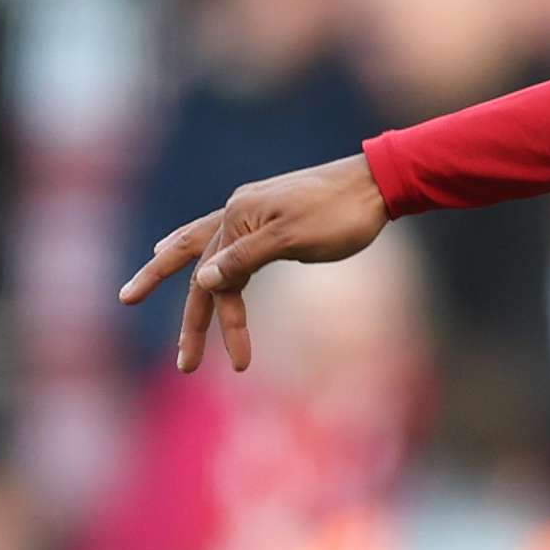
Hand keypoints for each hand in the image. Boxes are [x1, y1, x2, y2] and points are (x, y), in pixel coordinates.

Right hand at [118, 153, 389, 371]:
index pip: (208, 278)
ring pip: (213, 259)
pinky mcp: (272, 220)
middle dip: (193, 321)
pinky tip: (201, 272)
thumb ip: (245, 258)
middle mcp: (235, 213)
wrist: (378, 184)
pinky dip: (216, 265)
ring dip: (203, 299)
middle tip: (185, 366)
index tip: (227, 362)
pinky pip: (233, 247)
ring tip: (171, 321)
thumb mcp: (294, 238)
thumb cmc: (340, 213)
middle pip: (198, 269)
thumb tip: (200, 281)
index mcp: (235, 217)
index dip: (209, 322)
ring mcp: (252, 214)